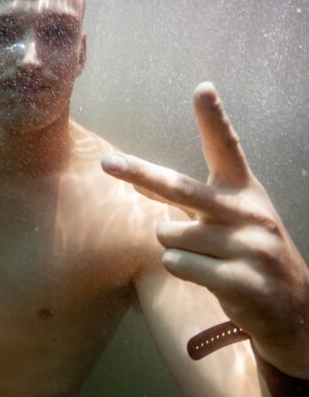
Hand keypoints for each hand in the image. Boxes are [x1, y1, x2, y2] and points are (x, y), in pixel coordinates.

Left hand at [101, 82, 308, 376]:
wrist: (292, 308)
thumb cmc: (248, 251)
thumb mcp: (230, 217)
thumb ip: (190, 198)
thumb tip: (140, 180)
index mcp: (244, 191)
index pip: (227, 148)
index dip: (214, 119)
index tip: (202, 89)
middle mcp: (248, 213)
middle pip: (180, 188)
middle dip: (139, 174)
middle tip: (106, 162)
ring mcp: (249, 247)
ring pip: (169, 236)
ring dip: (174, 247)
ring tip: (207, 259)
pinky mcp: (243, 281)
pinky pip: (179, 265)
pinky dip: (182, 270)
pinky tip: (210, 278)